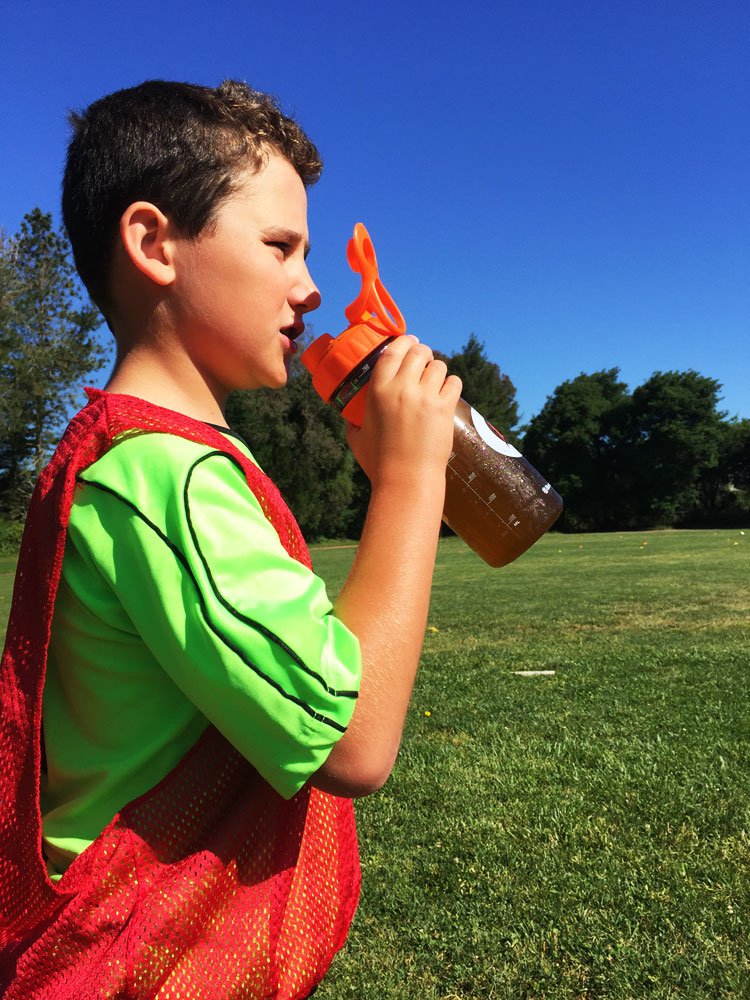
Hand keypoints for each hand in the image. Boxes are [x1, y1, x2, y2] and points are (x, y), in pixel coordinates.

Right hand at [345, 335, 461, 485]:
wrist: (406, 480)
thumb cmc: (378, 462)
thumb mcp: (357, 437)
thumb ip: (353, 421)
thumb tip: (349, 418)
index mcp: (378, 390)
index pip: (392, 351)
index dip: (403, 341)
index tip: (409, 341)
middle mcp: (402, 388)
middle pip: (418, 352)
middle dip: (422, 353)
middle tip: (423, 361)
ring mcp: (425, 397)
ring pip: (438, 366)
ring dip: (437, 370)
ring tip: (435, 380)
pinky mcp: (444, 409)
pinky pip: (454, 383)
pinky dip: (451, 385)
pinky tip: (447, 392)